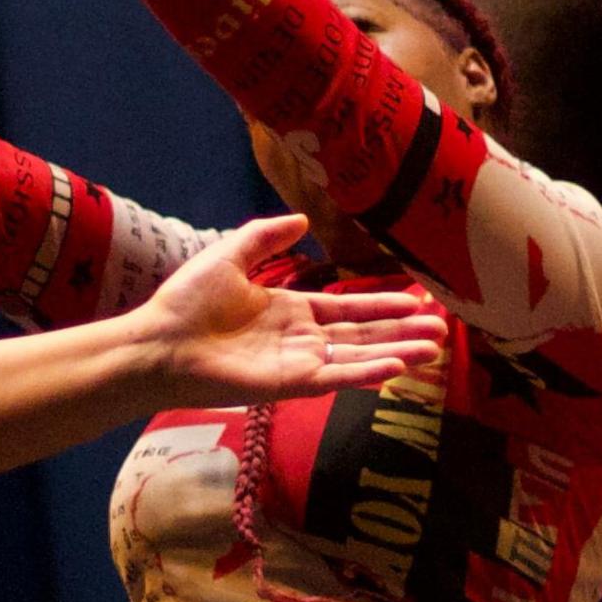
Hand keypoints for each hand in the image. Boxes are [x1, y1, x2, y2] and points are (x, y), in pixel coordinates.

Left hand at [126, 216, 448, 403]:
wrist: (159, 342)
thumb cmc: (187, 302)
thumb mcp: (231, 255)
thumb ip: (266, 237)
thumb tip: (303, 217)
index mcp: (290, 310)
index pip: (348, 310)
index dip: (383, 306)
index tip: (418, 300)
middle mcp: (301, 339)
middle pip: (363, 336)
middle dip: (402, 332)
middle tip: (442, 329)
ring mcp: (298, 363)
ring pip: (358, 357)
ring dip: (396, 353)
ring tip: (433, 348)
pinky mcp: (289, 385)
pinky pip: (336, 377)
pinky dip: (366, 372)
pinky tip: (396, 366)